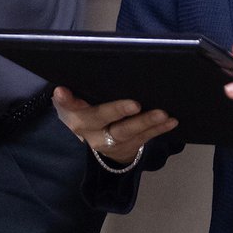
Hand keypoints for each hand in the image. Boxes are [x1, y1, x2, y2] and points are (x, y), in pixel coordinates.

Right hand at [52, 87, 177, 164]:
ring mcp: (109, 142)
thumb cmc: (88, 108)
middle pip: (102, 120)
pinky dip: (159, 129)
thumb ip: (75, 94)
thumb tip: (65, 85)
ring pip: (127, 132)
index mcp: (75, 114)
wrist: (96, 139)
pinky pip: (144, 138)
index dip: (66, 100)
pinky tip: (171, 121)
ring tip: (162, 114)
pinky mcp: (127, 147)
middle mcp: (89, 131)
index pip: (68, 106)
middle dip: (118, 111)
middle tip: (135, 104)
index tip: (62, 92)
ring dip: (146, 122)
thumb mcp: (77, 102)